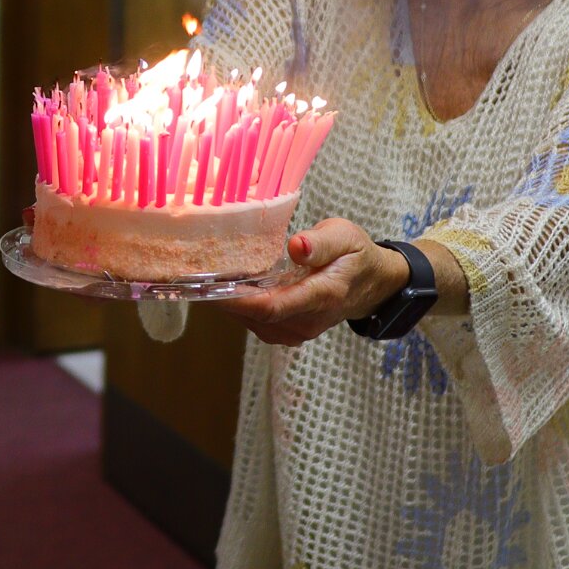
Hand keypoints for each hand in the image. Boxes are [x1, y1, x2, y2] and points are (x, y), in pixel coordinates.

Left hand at [209, 218, 407, 345]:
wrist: (372, 284)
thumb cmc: (355, 255)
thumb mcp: (345, 236)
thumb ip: (321, 243)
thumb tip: (296, 247)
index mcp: (322, 295)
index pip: (273, 307)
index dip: (238, 301)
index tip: (211, 287)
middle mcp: (308, 320)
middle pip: (257, 317)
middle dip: (225, 298)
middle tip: (197, 275)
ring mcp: (299, 330)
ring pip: (253, 323)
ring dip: (231, 304)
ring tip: (209, 279)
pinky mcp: (290, 332)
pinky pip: (258, 324)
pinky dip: (241, 309)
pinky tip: (231, 289)